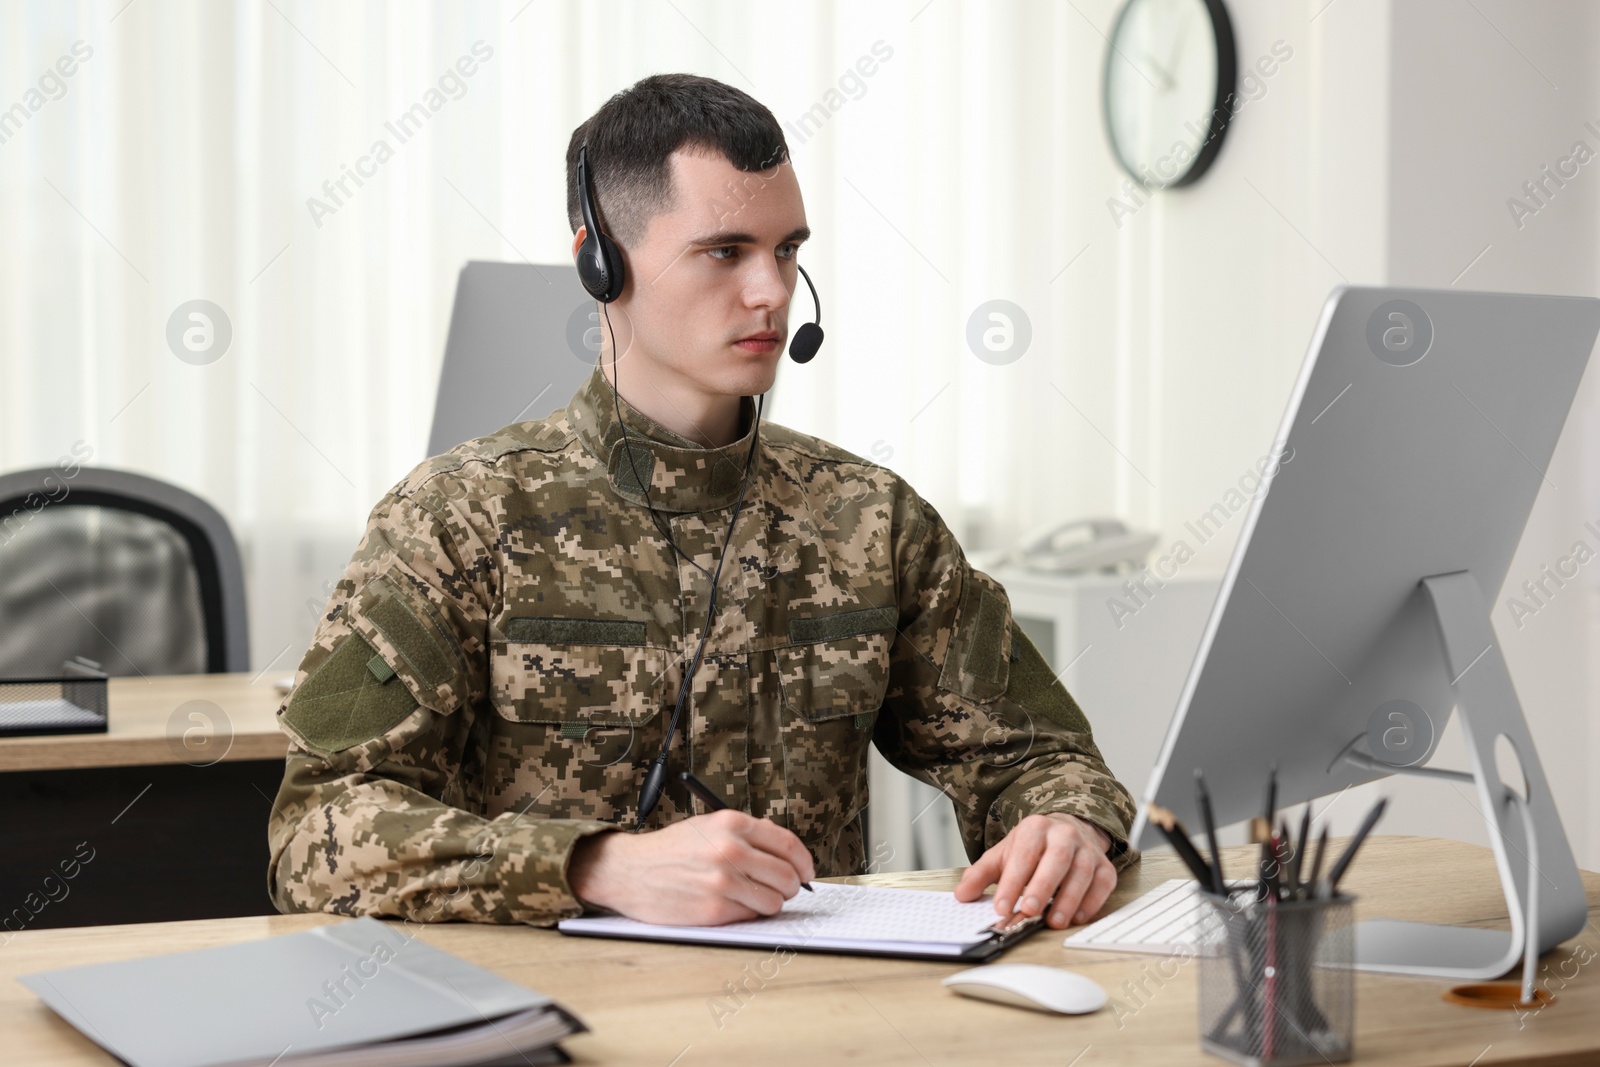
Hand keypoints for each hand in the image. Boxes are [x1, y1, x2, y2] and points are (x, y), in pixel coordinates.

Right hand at [568, 809, 815, 925]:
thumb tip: (788, 853)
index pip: (788, 844)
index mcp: (732, 824)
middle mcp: (730, 850)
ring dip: (769, 903)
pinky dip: (747, 914)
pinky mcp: (713, 910)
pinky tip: (729, 905)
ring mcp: (722, 882)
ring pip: (775, 901)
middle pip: (787, 876)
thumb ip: (748, 834)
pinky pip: (752, 916)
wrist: (629, 871)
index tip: (807, 872)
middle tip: (783, 889)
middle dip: (791, 886)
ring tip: (751, 897)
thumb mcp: (709, 826)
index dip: (804, 862)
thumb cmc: (671, 850)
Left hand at [952, 813, 1116, 930]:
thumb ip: (981, 875)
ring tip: (1053, 922)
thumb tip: (962, 895)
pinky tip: (1077, 917)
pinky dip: (1091, 902)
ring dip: (1068, 900)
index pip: (1023, 856)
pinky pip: (1102, 884)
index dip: (1012, 882)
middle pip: (1056, 860)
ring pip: (1082, 873)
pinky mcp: (1105, 866)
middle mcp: (1064, 836)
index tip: (1001, 907)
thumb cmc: (1033, 847)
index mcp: (1035, 829)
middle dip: (1042, 887)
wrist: (1067, 831)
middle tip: (1028, 912)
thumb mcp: (1003, 854)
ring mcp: (1087, 850)